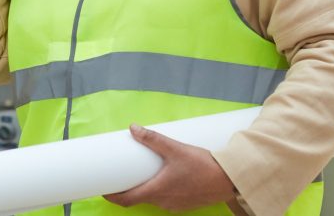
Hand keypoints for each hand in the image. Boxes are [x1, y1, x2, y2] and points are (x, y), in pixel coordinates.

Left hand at [103, 125, 237, 212]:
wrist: (229, 179)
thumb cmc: (203, 165)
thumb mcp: (175, 149)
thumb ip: (153, 139)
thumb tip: (133, 128)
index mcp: (157, 190)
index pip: (127, 200)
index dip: (112, 196)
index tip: (103, 189)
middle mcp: (164, 202)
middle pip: (138, 199)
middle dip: (128, 189)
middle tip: (121, 176)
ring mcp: (175, 205)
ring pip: (153, 199)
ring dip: (145, 189)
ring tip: (141, 174)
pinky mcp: (185, 205)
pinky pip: (166, 200)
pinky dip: (159, 191)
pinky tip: (163, 179)